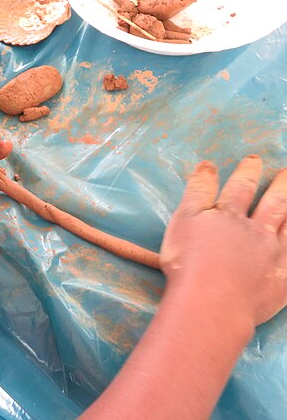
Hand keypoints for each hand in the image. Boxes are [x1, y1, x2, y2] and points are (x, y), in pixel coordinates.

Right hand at [161, 155, 286, 327]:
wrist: (212, 302)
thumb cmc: (190, 260)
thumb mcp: (184, 219)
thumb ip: (197, 191)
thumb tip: (208, 165)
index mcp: (230, 215)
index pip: (241, 187)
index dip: (247, 172)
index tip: (254, 160)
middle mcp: (257, 231)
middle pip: (274, 204)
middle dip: (280, 186)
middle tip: (286, 173)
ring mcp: (273, 255)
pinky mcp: (282, 280)